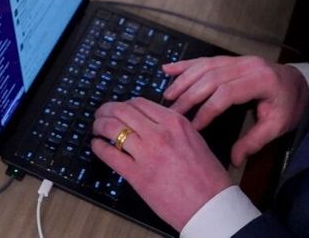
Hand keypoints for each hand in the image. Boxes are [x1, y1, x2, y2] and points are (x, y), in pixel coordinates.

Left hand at [90, 97, 233, 230]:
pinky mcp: (137, 175)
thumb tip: (151, 121)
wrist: (211, 206)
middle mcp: (160, 134)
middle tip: (101, 114)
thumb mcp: (195, 140)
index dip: (124, 104)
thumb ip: (172, 128)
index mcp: (175, 123)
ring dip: (99, 125)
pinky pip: (110, 154)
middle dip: (107, 110)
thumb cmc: (208, 178)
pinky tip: (97, 145)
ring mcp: (147, 154)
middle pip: (122, 111)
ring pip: (113, 128)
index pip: (139, 103)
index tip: (119, 108)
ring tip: (96, 128)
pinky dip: (99, 147)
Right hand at [160, 55, 307, 167]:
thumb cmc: (289, 104)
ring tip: (168, 95)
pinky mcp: (232, 59)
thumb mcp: (277, 126)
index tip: (194, 125)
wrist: (299, 83)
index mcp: (260, 81)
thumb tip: (235, 160)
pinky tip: (169, 68)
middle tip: (173, 112)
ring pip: (205, 67)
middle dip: (189, 95)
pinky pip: (206, 60)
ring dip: (184, 80)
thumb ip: (254, 141)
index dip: (207, 109)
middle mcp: (247, 65)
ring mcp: (238, 59)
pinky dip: (186, 65)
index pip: (226, 93)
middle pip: (211, 78)